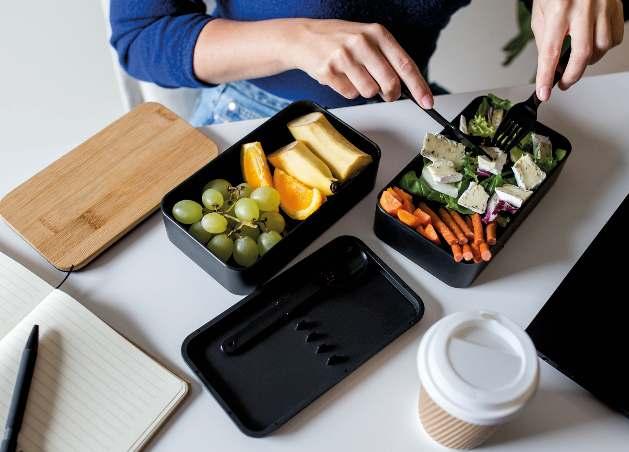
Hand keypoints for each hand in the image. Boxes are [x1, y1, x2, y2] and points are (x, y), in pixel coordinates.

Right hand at [290, 19, 432, 107]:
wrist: (303, 37)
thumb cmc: (339, 40)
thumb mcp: (367, 39)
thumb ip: (386, 59)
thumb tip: (405, 86)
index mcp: (377, 33)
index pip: (405, 65)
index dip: (419, 87)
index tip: (427, 102)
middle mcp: (362, 42)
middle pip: (389, 83)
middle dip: (390, 94)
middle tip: (385, 92)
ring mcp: (344, 56)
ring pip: (369, 92)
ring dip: (364, 90)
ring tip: (353, 76)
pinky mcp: (329, 70)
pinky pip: (349, 94)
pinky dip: (347, 90)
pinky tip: (340, 77)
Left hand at [532, 0, 623, 100]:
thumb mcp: (541, 11)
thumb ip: (543, 39)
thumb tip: (548, 65)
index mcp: (559, 9)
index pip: (550, 52)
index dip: (546, 77)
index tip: (544, 93)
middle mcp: (583, 8)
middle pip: (582, 54)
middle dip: (571, 76)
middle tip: (563, 83)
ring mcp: (603, 7)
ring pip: (602, 48)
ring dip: (588, 61)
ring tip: (576, 60)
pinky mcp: (616, 7)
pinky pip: (615, 37)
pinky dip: (604, 48)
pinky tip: (593, 45)